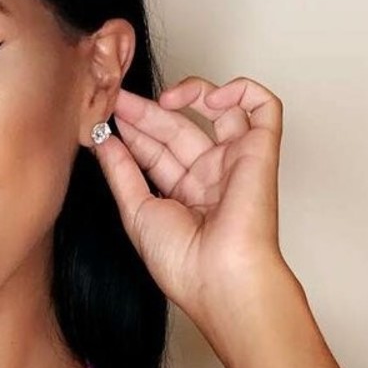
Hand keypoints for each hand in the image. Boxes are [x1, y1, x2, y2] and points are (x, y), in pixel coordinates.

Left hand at [92, 75, 288, 322]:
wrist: (218, 276)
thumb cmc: (181, 260)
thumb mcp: (136, 211)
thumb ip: (120, 172)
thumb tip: (103, 140)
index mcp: (184, 196)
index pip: (157, 151)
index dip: (135, 130)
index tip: (108, 114)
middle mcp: (211, 177)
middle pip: (179, 129)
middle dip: (148, 112)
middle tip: (120, 98)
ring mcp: (237, 162)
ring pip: (218, 110)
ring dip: (189, 93)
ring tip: (163, 99)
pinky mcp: (262, 150)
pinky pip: (264, 106)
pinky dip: (242, 91)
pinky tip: (211, 99)